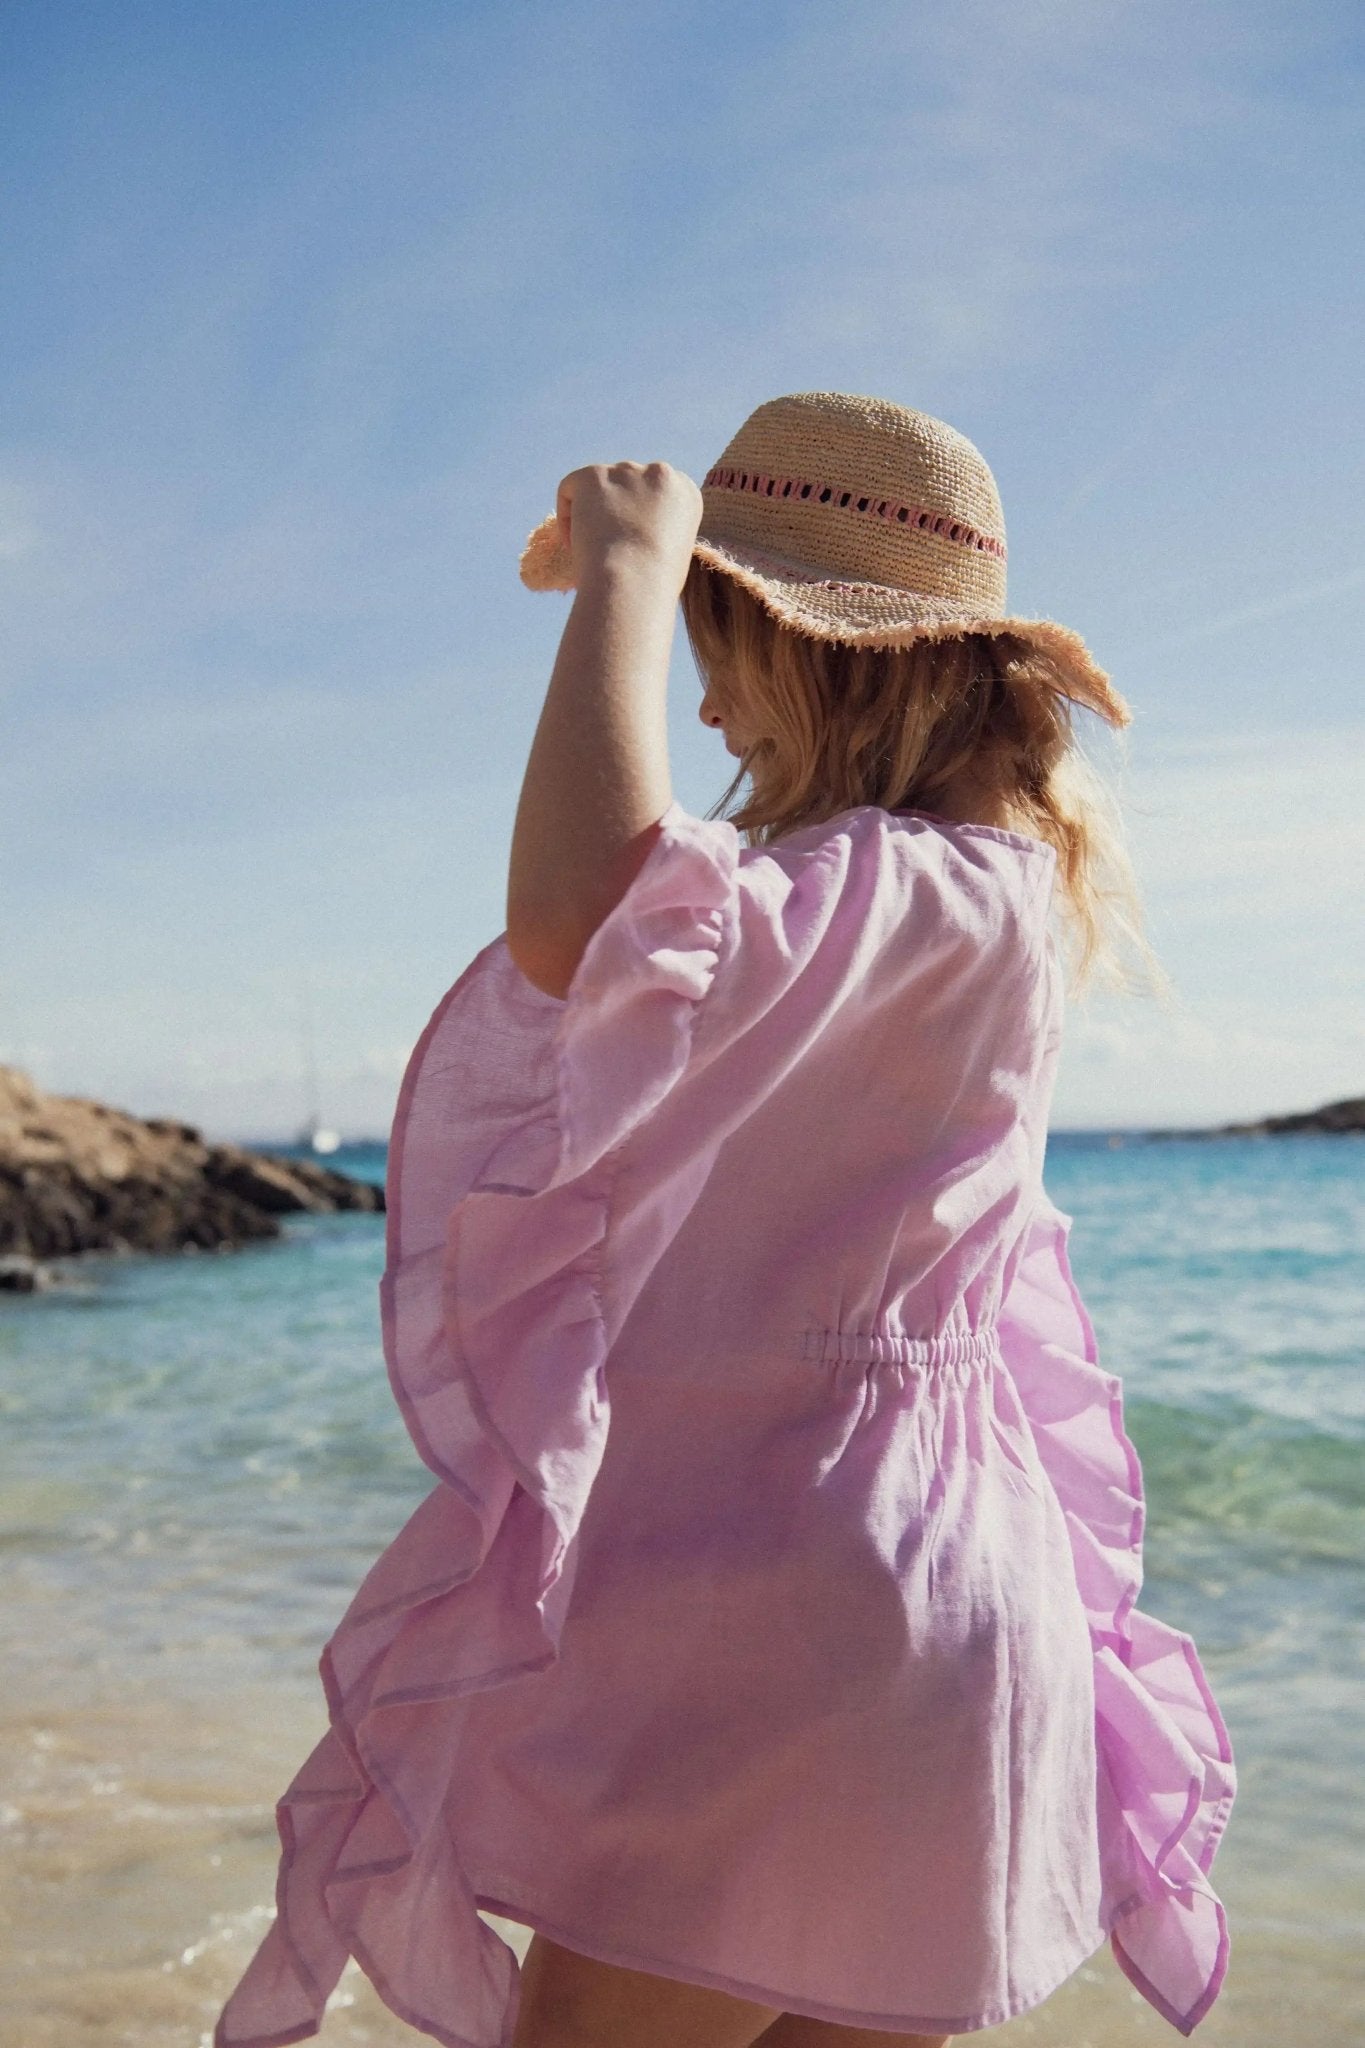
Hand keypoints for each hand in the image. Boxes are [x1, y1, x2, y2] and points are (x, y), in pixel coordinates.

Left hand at [554, 461, 702, 594]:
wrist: (633, 584)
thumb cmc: (655, 585)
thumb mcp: (673, 553)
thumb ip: (660, 530)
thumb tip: (636, 533)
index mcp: (686, 491)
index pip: (657, 491)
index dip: (639, 515)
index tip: (631, 542)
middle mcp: (661, 472)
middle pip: (628, 485)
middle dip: (616, 512)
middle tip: (608, 547)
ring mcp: (626, 471)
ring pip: (599, 488)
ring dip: (592, 515)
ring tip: (591, 551)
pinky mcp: (594, 475)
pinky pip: (570, 489)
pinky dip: (566, 516)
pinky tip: (573, 543)